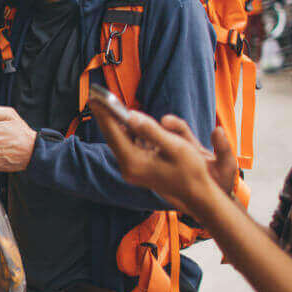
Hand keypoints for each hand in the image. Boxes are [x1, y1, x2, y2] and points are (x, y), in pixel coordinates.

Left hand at [91, 104, 236, 216]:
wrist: (197, 194)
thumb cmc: (190, 170)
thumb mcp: (175, 147)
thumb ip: (151, 131)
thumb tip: (130, 115)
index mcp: (134, 162)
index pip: (114, 133)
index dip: (104, 114)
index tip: (94, 98)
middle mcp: (128, 168)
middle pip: (112, 136)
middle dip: (105, 116)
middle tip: (96, 97)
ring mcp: (131, 169)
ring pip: (119, 140)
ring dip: (116, 123)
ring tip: (109, 104)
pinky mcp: (136, 168)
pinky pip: (127, 145)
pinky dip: (127, 132)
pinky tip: (127, 120)